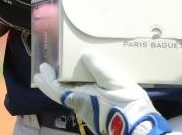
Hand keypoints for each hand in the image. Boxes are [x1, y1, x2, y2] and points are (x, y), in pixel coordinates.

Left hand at [33, 52, 170, 134]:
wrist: (141, 129)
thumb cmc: (125, 105)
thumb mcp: (114, 81)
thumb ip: (99, 67)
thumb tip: (85, 54)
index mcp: (80, 99)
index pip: (56, 90)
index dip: (46, 80)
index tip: (40, 70)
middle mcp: (81, 107)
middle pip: (62, 94)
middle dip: (53, 82)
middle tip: (46, 71)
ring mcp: (90, 113)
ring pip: (73, 97)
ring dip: (65, 85)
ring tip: (64, 74)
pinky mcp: (100, 115)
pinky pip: (83, 99)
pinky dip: (77, 89)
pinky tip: (85, 84)